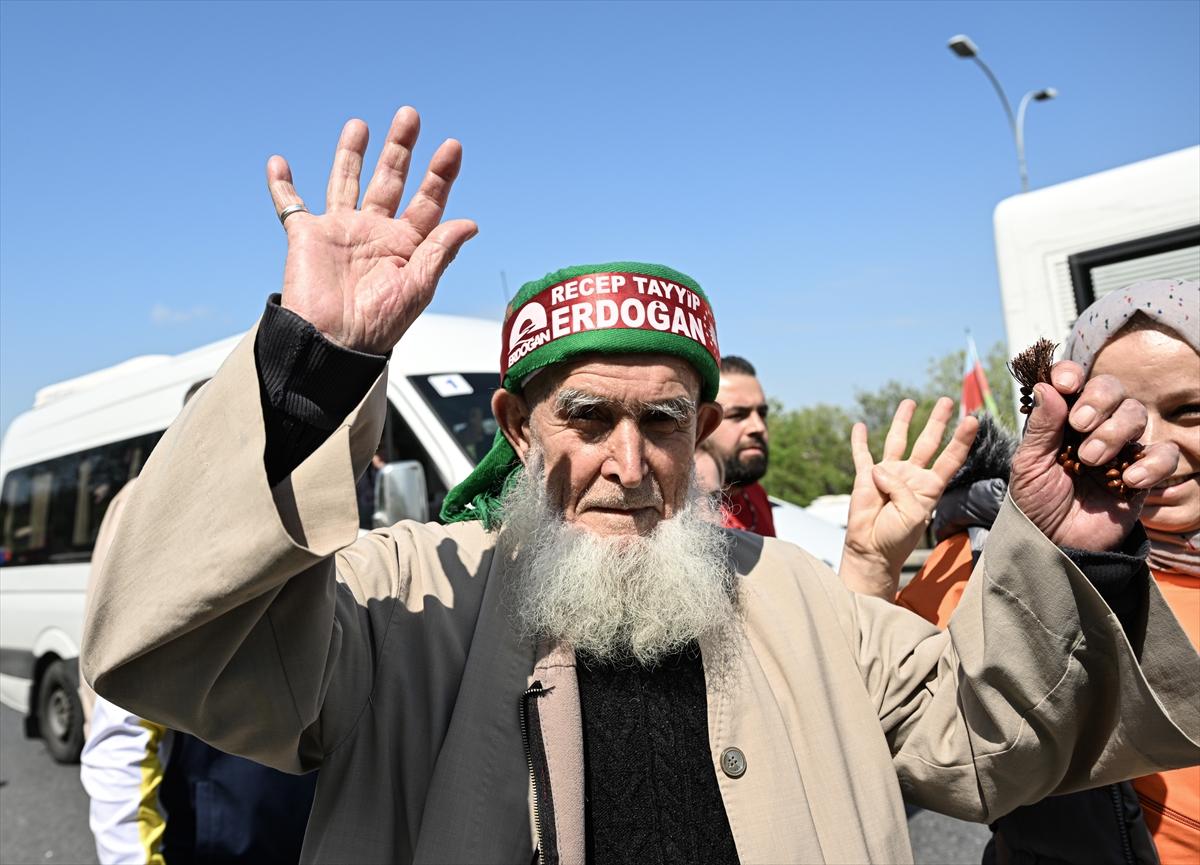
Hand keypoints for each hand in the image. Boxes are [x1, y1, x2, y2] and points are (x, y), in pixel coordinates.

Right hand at [267, 107, 477, 353]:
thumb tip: (470, 223)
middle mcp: (375, 234)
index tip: (452, 146)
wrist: (333, 344)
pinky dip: (281, 185)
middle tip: (410, 116)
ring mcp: (341, 232)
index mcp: (406, 246)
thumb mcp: (417, 287)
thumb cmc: (378, 326)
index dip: (441, 175)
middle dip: (401, 149)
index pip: (428, 201)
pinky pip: (290, 205)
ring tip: (360, 125)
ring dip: (352, 154)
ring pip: (346, 182)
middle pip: (390, 180)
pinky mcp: (307, 236)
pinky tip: (278, 162)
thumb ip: (439, 251)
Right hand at [840, 397, 978, 597]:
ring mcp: (888, 474)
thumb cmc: (897, 537)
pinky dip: (859, 441)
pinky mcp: (865, 477)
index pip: (950, 458)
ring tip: (910, 402)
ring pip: (897, 441)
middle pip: (927, 442)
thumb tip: (879, 469)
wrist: (872, 550)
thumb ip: (900, 488)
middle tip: (946, 401)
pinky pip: (862, 455)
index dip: (961, 439)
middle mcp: (911, 476)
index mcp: (930, 487)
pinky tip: (860, 426)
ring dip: (903, 421)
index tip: (972, 420)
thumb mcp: (912, 514)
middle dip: (937, 421)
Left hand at [1009, 362, 1179, 550]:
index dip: (1071, 373)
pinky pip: (1165, 454)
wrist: (1056, 544)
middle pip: (1112, 388)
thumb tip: (1045, 386)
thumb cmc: (1037, 502)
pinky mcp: (1145, 473)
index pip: (1074, 381)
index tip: (1066, 383)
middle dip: (1098, 399)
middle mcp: (1094, 426)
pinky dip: (1151, 462)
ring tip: (1090, 460)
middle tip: (1079, 425)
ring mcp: (1122, 448)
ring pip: (1136, 415)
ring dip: (1115, 432)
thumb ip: (1040, 427)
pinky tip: (1129, 479)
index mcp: (1062, 418)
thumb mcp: (1029, 465)